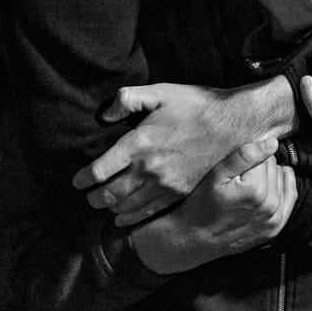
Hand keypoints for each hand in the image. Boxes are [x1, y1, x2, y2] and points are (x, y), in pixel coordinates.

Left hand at [76, 79, 287, 223]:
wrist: (233, 124)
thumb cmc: (196, 105)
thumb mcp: (160, 92)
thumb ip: (128, 99)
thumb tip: (105, 115)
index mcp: (139, 144)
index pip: (98, 171)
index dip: (82, 179)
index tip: (78, 180)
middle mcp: (148, 169)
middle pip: (109, 194)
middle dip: (93, 197)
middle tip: (89, 195)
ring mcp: (165, 184)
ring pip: (126, 206)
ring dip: (110, 208)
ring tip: (105, 204)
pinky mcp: (179, 192)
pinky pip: (148, 212)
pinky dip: (131, 218)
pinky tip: (123, 217)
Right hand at [128, 138, 293, 274]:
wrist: (194, 240)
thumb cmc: (201, 206)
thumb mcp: (216, 176)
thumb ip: (245, 156)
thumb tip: (272, 142)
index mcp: (255, 190)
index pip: (265, 155)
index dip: (250, 157)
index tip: (237, 167)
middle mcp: (269, 205)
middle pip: (274, 167)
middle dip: (260, 167)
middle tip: (240, 177)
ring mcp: (274, 219)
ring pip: (281, 178)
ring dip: (269, 177)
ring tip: (248, 185)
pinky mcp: (276, 227)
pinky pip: (290, 196)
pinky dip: (282, 187)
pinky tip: (268, 186)